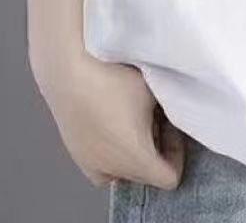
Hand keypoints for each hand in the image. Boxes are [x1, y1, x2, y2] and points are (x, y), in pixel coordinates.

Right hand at [34, 48, 185, 189]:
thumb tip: (177, 113)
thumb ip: (171, 109)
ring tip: (133, 115)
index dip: (177, 152)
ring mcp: (90, 163)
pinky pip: (103, 163)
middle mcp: (112, 169)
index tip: (172, 127)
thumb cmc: (111, 76)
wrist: (68, 67)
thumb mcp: (153, 89)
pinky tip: (113, 119)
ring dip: (134, 150)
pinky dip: (113, 148)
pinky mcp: (76, 152)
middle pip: (147, 174)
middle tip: (155, 115)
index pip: (169, 177)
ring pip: (124, 169)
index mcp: (136, 158)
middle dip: (156, 148)